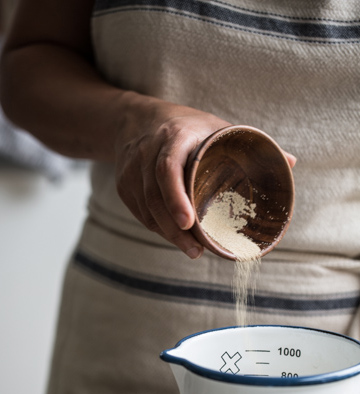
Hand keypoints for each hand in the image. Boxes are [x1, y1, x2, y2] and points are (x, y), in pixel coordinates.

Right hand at [114, 98, 295, 258]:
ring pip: (147, 210)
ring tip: (191, 250)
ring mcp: (131, 172)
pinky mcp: (123, 188)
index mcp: (173, 135)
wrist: (135, 122)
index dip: (175, 197)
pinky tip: (175, 238)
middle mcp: (147, 152)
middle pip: (155, 197)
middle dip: (175, 228)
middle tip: (196, 250)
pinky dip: (158, 229)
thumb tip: (290, 162)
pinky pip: (141, 215)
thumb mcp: (216, 127)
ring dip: (168, 234)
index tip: (189, 222)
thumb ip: (249, 145)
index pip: (166, 168)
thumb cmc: (187, 127)